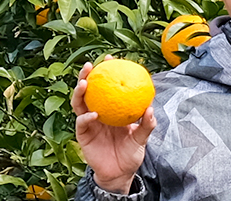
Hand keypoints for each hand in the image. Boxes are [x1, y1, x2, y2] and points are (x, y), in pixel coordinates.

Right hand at [72, 55, 156, 193]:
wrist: (120, 173)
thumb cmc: (130, 153)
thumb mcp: (142, 138)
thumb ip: (147, 124)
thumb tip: (151, 109)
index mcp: (111, 109)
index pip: (107, 87)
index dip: (107, 72)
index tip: (110, 58)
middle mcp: (97, 112)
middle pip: (88, 90)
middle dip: (86, 75)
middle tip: (90, 65)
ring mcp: (88, 123)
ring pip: (79, 103)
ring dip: (80, 92)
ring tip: (85, 83)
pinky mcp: (83, 135)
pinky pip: (82, 123)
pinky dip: (86, 117)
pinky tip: (93, 114)